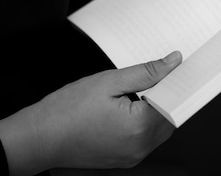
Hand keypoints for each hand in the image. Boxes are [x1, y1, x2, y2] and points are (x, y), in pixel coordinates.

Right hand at [0, 51, 181, 175]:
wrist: (37, 139)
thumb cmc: (66, 110)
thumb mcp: (109, 81)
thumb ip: (146, 72)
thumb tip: (174, 62)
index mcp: (139, 127)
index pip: (175, 100)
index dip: (180, 81)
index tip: (183, 66)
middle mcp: (140, 147)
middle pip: (171, 116)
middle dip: (170, 94)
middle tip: (165, 71)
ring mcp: (132, 157)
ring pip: (160, 129)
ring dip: (159, 108)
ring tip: (146, 86)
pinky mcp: (123, 160)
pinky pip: (146, 139)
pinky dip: (146, 121)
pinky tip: (135, 105)